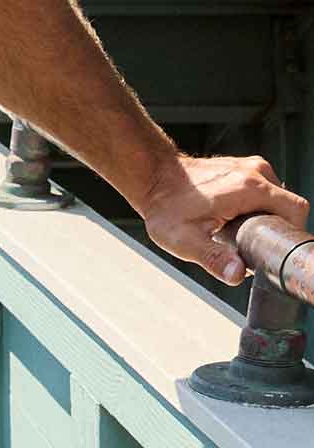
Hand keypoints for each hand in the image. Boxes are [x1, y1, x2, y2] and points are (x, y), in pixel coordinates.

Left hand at [138, 151, 310, 284]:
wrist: (156, 179)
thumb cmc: (168, 209)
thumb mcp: (186, 241)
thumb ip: (214, 259)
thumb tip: (238, 275)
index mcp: (251, 189)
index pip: (295, 209)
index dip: (291, 234)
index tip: (275, 253)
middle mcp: (257, 172)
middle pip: (287, 206)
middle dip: (275, 231)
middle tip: (250, 250)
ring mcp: (252, 167)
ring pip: (276, 199)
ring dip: (265, 220)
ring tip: (239, 236)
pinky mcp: (245, 168)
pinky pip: (264, 191)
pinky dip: (256, 209)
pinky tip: (235, 222)